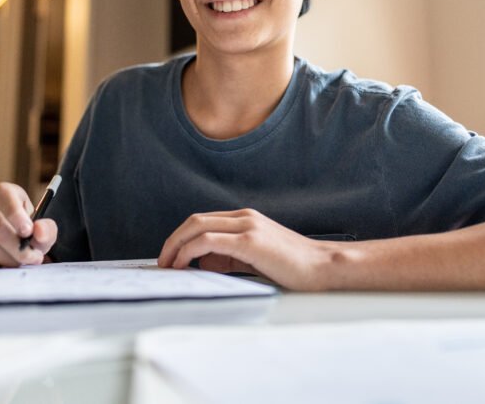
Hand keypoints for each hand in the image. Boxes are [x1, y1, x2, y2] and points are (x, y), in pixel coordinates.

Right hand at [0, 182, 57, 267]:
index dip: (14, 213)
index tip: (28, 232)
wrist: (17, 243)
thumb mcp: (44, 230)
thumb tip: (38, 230)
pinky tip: (2, 264)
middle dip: (16, 248)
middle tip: (31, 258)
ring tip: (19, 262)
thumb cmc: (30, 233)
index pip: (4, 194)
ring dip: (6, 259)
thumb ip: (47, 230)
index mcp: (6, 192)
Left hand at [157, 208, 333, 290]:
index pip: (203, 221)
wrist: (322, 267)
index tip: (169, 257)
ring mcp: (247, 226)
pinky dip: (189, 251)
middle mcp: (244, 217)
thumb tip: (200, 263)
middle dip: (172, 240)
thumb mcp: (254, 259)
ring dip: (176, 245)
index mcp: (245, 218)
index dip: (181, 237)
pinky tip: (183, 264)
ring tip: (167, 265)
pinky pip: (208, 241)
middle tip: (161, 262)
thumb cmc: (292, 267)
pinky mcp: (249, 241)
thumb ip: (228, 258)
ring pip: (197, 226)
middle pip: (194, 220)